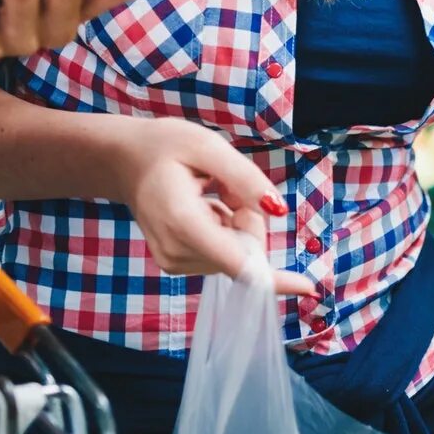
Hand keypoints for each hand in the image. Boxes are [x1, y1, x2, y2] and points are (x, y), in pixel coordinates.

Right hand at [114, 119, 315, 296]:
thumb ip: (244, 177)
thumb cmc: (165, 147)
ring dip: (236, 225)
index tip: (308, 287)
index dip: (275, 276)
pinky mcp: (175, 263)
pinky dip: (224, 230)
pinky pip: (220, 254)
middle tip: (227, 187)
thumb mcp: (207, 146)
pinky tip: (206, 206)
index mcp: (183, 222)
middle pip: (242, 254)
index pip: (237, 263)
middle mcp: (176, 251)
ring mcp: (173, 262)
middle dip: (249, 222)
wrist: (125, 160)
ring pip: (234, 255)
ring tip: (210, 193)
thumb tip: (277, 209)